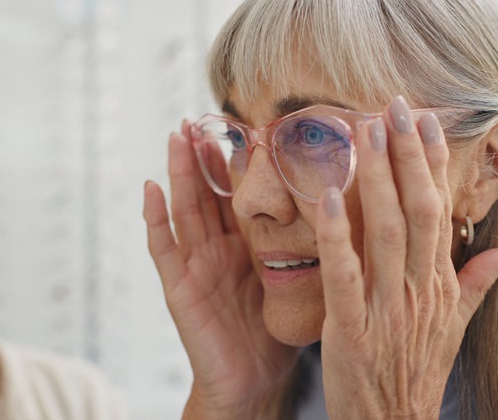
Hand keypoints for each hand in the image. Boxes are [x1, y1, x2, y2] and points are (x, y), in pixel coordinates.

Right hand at [143, 122, 296, 418]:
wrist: (254, 383)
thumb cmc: (276, 333)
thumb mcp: (294, 279)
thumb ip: (305, 244)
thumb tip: (348, 200)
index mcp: (248, 245)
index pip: (242, 193)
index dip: (240, 160)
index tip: (248, 121)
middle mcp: (219, 249)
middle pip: (209, 192)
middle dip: (204, 154)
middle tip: (202, 114)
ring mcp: (196, 266)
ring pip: (185, 209)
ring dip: (179, 172)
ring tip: (177, 135)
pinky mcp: (180, 289)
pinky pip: (163, 250)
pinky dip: (154, 219)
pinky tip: (150, 189)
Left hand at [316, 97, 497, 418]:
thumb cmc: (418, 369)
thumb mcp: (456, 325)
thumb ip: (480, 281)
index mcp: (441, 283)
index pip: (440, 209)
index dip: (433, 162)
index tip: (425, 118)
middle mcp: (420, 289)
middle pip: (418, 209)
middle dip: (406, 155)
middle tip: (395, 104)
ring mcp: (387, 308)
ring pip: (385, 232)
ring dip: (375, 179)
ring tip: (364, 131)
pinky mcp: (351, 328)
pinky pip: (345, 275)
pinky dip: (337, 235)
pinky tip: (325, 196)